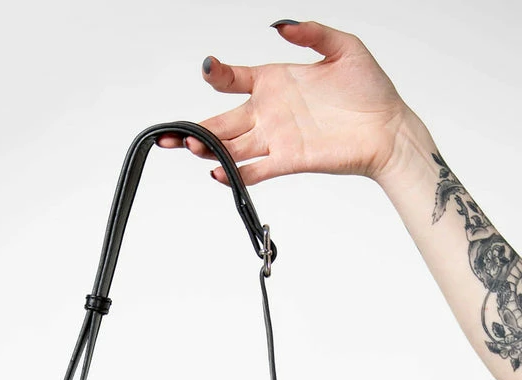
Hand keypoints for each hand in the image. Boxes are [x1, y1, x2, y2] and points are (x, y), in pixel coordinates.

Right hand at [157, 20, 412, 185]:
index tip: (209, 70)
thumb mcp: (345, 48)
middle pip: (222, 121)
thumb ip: (313, 33)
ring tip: (189, 147)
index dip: (218, 75)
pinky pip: (255, 170)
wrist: (389, 129)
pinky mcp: (288, 161)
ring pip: (231, 146)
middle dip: (194, 127)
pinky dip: (236, 174)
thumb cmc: (371, 91)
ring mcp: (276, 139)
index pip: (235, 79)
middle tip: (171, 133)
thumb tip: (283, 25)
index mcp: (276, 81)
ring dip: (208, 149)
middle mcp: (270, 112)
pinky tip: (219, 172)